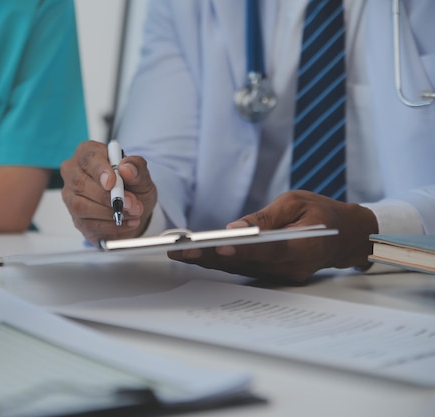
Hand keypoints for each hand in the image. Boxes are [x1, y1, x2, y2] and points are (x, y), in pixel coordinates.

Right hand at [61, 140, 157, 244]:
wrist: (134, 210)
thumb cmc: (133, 186)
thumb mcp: (142, 175)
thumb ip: (137, 168)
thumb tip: (126, 168)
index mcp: (88, 153)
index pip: (88, 158)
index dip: (99, 170)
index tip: (112, 182)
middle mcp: (74, 173)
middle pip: (80, 183)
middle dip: (108, 196)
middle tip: (131, 203)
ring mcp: (71, 197)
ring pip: (81, 206)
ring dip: (110, 212)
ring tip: (133, 213)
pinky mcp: (77, 219)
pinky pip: (88, 224)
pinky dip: (111, 226)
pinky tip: (127, 222)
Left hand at [168, 190, 378, 282]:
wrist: (344, 237)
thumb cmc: (322, 214)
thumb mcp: (297, 202)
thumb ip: (267, 216)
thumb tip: (235, 226)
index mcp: (303, 246)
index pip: (269, 249)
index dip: (243, 248)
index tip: (218, 244)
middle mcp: (290, 267)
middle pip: (245, 263)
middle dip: (209, 256)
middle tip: (179, 251)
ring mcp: (281, 275)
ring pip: (239, 268)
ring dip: (208, 261)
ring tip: (179, 252)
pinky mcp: (272, 274)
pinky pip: (243, 268)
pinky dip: (220, 261)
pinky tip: (197, 255)